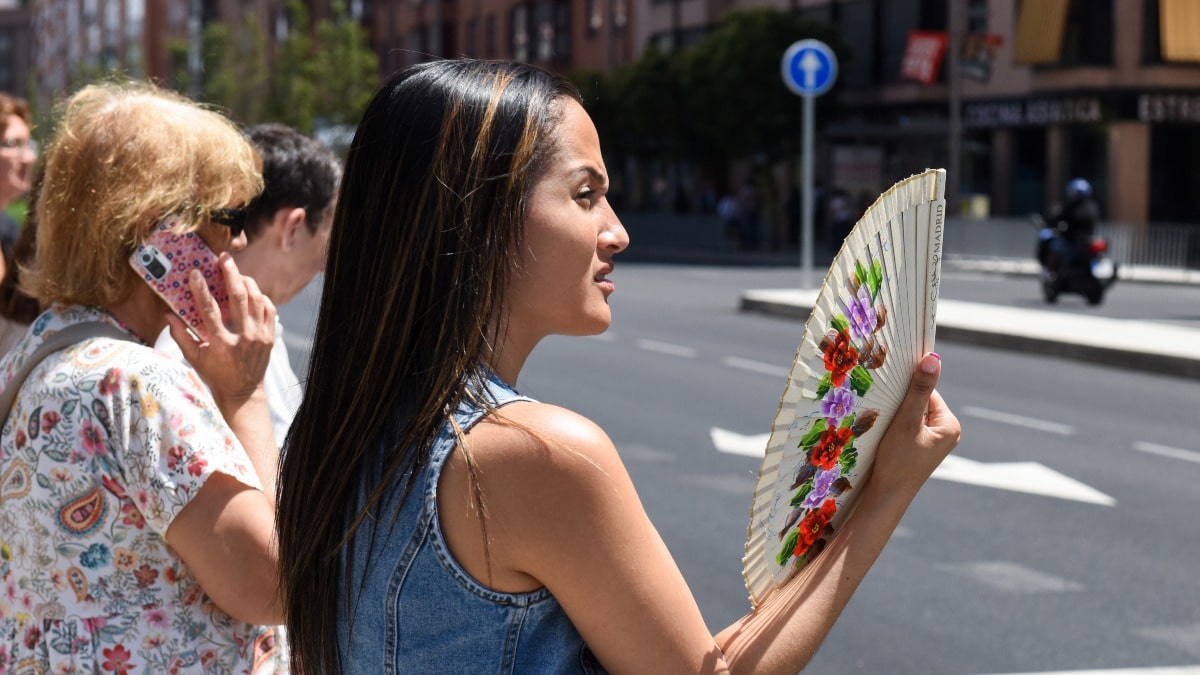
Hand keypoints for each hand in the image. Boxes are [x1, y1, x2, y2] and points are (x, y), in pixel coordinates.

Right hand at [166, 252, 275, 407]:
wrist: (243, 392)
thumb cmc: (214, 374)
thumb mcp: (193, 358)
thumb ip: (179, 336)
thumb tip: (167, 314)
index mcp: (220, 343)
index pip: (209, 310)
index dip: (201, 289)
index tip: (195, 272)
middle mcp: (242, 337)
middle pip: (239, 298)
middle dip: (231, 274)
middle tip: (224, 258)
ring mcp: (259, 336)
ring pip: (257, 299)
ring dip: (247, 282)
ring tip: (236, 272)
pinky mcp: (270, 336)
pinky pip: (269, 308)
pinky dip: (260, 297)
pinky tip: (251, 291)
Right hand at [871, 353, 960, 496]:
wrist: (887, 497)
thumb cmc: (898, 461)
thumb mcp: (907, 421)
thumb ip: (919, 390)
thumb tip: (933, 359)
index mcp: (950, 425)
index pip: (928, 393)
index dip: (907, 394)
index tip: (892, 401)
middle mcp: (947, 433)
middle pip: (921, 404)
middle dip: (902, 406)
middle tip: (888, 418)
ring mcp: (934, 443)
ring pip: (913, 416)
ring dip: (898, 418)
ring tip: (888, 430)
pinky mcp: (921, 450)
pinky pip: (910, 429)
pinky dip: (897, 429)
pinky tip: (888, 439)